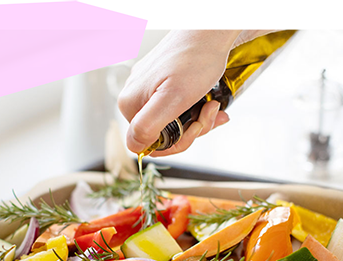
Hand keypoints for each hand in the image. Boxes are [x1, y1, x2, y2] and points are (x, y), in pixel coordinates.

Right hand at [118, 29, 276, 155]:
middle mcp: (135, 98)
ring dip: (197, 120)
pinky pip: (177, 109)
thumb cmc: (195, 60)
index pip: (147, 144)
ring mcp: (148, 91)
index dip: (175, 143)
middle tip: (207, 113)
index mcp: (131, 105)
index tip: (193, 128)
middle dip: (190, 130)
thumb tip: (134, 147)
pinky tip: (208, 102)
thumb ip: (147, 125)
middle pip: (162, 135)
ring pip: (172, 124)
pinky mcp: (162, 85)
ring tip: (211, 105)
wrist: (209, 32)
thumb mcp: (172, 99)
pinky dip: (196, 110)